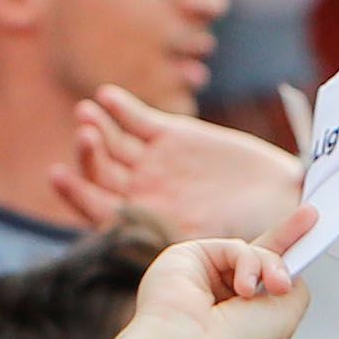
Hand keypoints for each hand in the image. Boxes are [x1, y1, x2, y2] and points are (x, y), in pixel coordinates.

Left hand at [53, 85, 304, 239]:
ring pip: (112, 142)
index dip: (75, 192)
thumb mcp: (207, 241)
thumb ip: (172, 235)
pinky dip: (121, 108)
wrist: (280, 199)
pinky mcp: (169, 133)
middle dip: (89, 153)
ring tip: (89, 115)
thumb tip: (134, 241)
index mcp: (141, 220)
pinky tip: (107, 98)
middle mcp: (139, 190)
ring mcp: (151, 160)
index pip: (96, 207)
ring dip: (98, 127)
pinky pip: (136, 118)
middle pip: (98, 170)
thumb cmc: (248, 229)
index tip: (58, 176)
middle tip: (86, 136)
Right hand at [127, 228, 310, 338]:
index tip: (312, 246)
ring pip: (251, 253)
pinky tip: (243, 287)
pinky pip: (234, 248)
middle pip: (259, 258)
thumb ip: (294, 283)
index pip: (266, 286)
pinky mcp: (188, 258)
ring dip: (271, 267)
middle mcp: (220, 300)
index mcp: (240, 322)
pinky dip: (248, 263)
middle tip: (311, 215)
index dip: (287, 267)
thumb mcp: (285, 314)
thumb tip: (288, 265)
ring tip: (276, 287)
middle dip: (287, 236)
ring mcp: (202, 278)